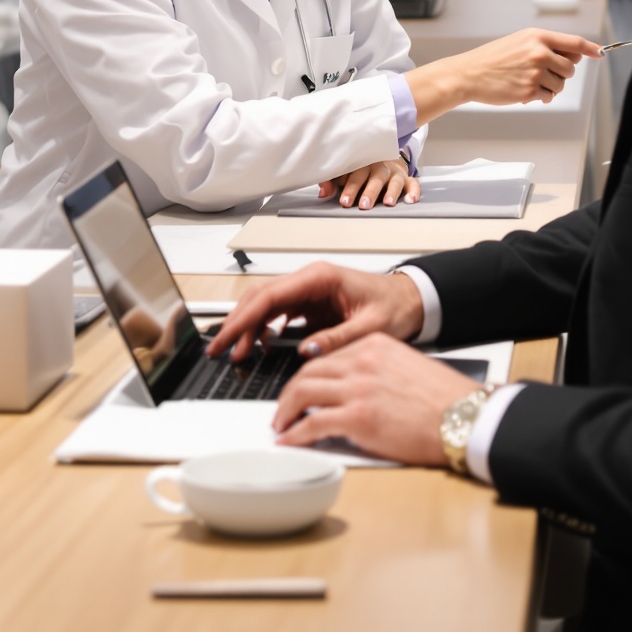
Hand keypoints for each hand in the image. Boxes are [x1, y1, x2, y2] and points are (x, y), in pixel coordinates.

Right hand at [203, 262, 424, 362]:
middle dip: (237, 322)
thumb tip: (308, 350)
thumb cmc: (396, 307)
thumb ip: (338, 339)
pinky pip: (278, 312)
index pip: (270, 295)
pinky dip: (264, 328)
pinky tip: (260, 346)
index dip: (244, 318)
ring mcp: (309, 289)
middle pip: (260, 296)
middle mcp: (310, 279)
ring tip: (238, 353)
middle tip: (220, 348)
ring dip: (248, 327)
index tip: (227, 337)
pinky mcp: (311, 302)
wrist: (412, 300)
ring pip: (265, 304)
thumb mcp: (372, 328)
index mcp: (320, 278)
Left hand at [273, 333, 477, 464]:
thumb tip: (355, 390)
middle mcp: (362, 362)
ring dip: (285, 411)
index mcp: (375, 345)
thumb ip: (378, 372)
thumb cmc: (445, 400)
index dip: (310, 375)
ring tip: (280, 425)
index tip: (304, 388)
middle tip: (284, 408)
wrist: (464, 417)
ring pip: (302, 393)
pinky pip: (312, 424)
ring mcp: (358, 389)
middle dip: (290, 392)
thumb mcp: (408, 368)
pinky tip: (288, 441)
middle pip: (309, 371)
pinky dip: (294, 434)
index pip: (329, 356)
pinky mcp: (357, 418)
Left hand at [319, 158, 418, 209]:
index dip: (350, 187)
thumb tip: (323, 194)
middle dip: (369, 192)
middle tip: (364, 206)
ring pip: (394, 180)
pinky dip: (414, 191)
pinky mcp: (407, 177)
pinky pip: (413, 183)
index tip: (344, 201)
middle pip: (375, 177)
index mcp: (362, 162)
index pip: (355, 174)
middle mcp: (379, 166)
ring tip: (387, 203)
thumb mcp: (344, 171)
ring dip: (392, 191)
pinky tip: (411, 200)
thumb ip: (331, 181)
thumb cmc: (360, 167)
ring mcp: (394, 172)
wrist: (383, 154)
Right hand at [411, 28, 599, 115]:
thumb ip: (547, 46)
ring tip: (529, 82)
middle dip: (561, 74)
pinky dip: (540, 97)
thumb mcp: (520, 42)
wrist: (470, 73)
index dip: (590, 48)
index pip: (573, 42)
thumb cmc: (494, 58)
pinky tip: (524, 91)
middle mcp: (539, 52)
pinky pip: (548, 97)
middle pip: (570, 68)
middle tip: (542, 74)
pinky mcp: (530, 90)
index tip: (600, 53)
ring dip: (550, 87)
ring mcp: (535, 72)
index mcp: (537, 37)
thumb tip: (575, 57)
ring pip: (560, 84)